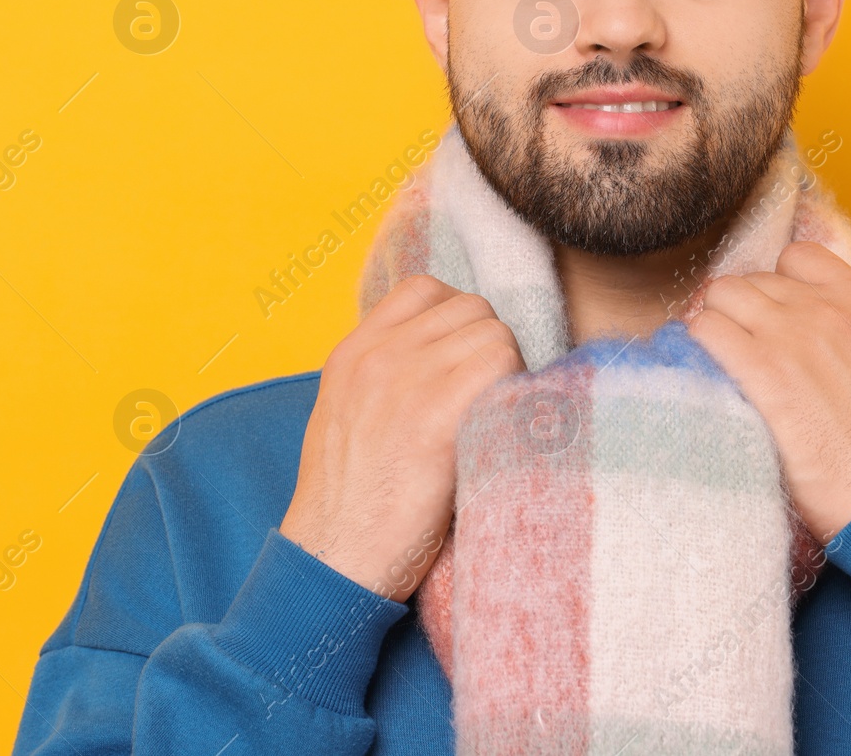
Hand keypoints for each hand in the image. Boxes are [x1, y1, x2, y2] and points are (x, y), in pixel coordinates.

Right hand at [280, 274, 523, 601]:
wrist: (334, 560)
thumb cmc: (350, 505)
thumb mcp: (345, 418)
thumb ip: (382, 377)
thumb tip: (442, 359)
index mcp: (351, 353)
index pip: (425, 290)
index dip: (458, 322)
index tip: (466, 364)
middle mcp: (376, 355)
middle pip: (470, 308)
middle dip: (489, 348)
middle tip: (488, 400)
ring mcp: (403, 380)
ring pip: (494, 333)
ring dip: (508, 372)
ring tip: (494, 419)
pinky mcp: (434, 414)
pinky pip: (501, 364)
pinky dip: (515, 391)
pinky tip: (501, 429)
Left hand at [685, 241, 850, 544]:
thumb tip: (834, 351)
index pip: (798, 258)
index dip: (775, 284)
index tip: (767, 315)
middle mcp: (827, 312)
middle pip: (751, 280)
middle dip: (736, 309)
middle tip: (732, 346)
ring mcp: (793, 338)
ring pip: (720, 297)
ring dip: (712, 324)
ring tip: (716, 361)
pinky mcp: (763, 374)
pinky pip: (706, 331)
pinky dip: (696, 345)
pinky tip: (704, 372)